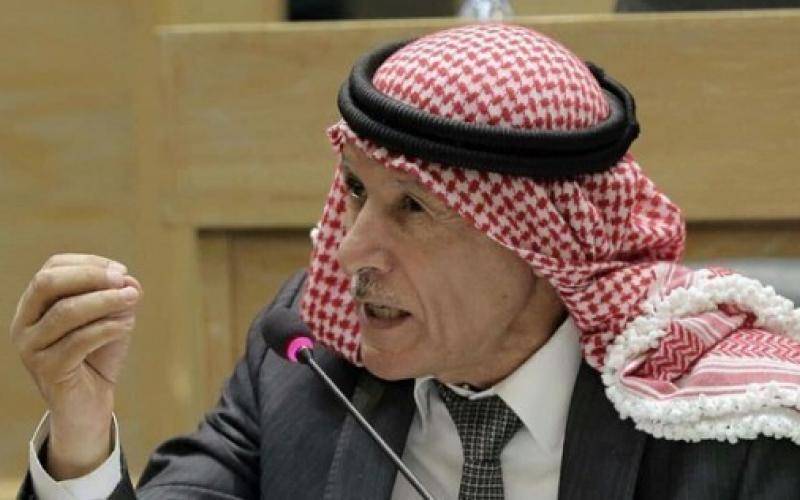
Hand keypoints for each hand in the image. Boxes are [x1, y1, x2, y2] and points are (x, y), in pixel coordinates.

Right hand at [10, 253, 141, 478]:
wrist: (90, 403)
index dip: (88, 264)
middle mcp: (24, 324)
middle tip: (123, 281)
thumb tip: (128, 282)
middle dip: (90, 276)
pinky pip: (78, 341)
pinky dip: (107, 328)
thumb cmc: (98, 354)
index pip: (52, 268)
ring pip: (65, 312)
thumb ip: (117, 296)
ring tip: (133, 299)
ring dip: (105, 301)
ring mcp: (31, 348)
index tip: (121, 271)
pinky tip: (128, 325)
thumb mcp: (110, 318)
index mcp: (33, 304)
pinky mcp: (47, 370)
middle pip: (48, 283)